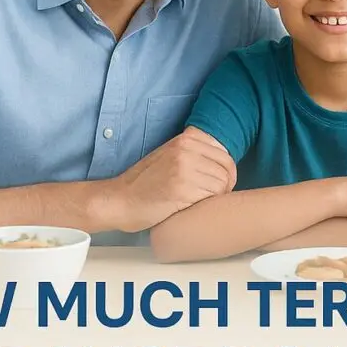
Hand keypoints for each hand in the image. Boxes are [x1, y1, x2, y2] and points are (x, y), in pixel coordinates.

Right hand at [113, 127, 237, 231]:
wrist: (119, 200)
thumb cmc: (145, 183)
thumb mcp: (169, 156)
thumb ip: (193, 152)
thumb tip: (223, 160)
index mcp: (185, 139)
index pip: (224, 154)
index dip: (226, 172)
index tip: (218, 183)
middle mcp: (185, 150)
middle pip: (227, 169)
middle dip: (224, 186)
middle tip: (211, 197)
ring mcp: (184, 169)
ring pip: (222, 184)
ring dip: (215, 197)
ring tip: (198, 202)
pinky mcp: (182, 189)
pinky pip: (212, 197)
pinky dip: (206, 205)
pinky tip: (191, 207)